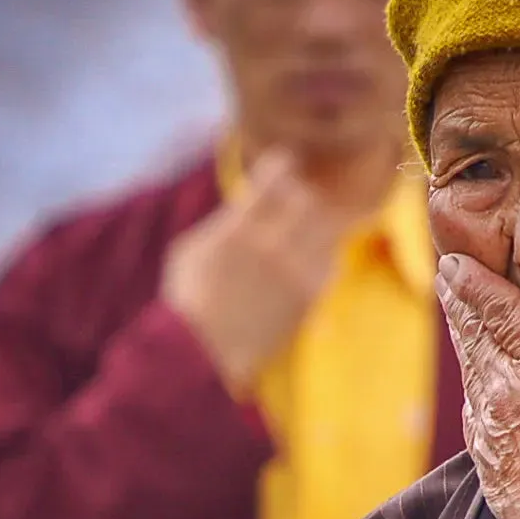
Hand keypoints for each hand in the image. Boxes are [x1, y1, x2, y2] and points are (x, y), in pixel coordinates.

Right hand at [161, 148, 349, 391]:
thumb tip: (245, 208)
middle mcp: (273, 245)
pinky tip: (313, 260)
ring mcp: (295, 273)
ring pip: (328, 231)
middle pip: (308, 201)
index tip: (282, 165)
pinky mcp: (308, 300)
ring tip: (306, 230)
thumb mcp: (191, 249)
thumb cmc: (187, 300)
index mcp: (240, 227)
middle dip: (301, 197)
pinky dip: (326, 257)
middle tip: (294, 202)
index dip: (281, 166)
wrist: (203, 353)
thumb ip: (223, 223)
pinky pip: (332, 266)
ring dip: (319, 225)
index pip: (274, 178)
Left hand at [436, 253, 519, 518]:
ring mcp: (487, 425)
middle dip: (459, 299)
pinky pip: (475, 402)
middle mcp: (500, 389)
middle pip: (471, 332)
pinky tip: (481, 378)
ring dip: (464, 336)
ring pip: (470, 366)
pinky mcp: (485, 455)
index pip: (494, 307)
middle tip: (447, 271)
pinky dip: (474, 377)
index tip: (455, 258)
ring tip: (460, 311)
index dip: (473, 278)